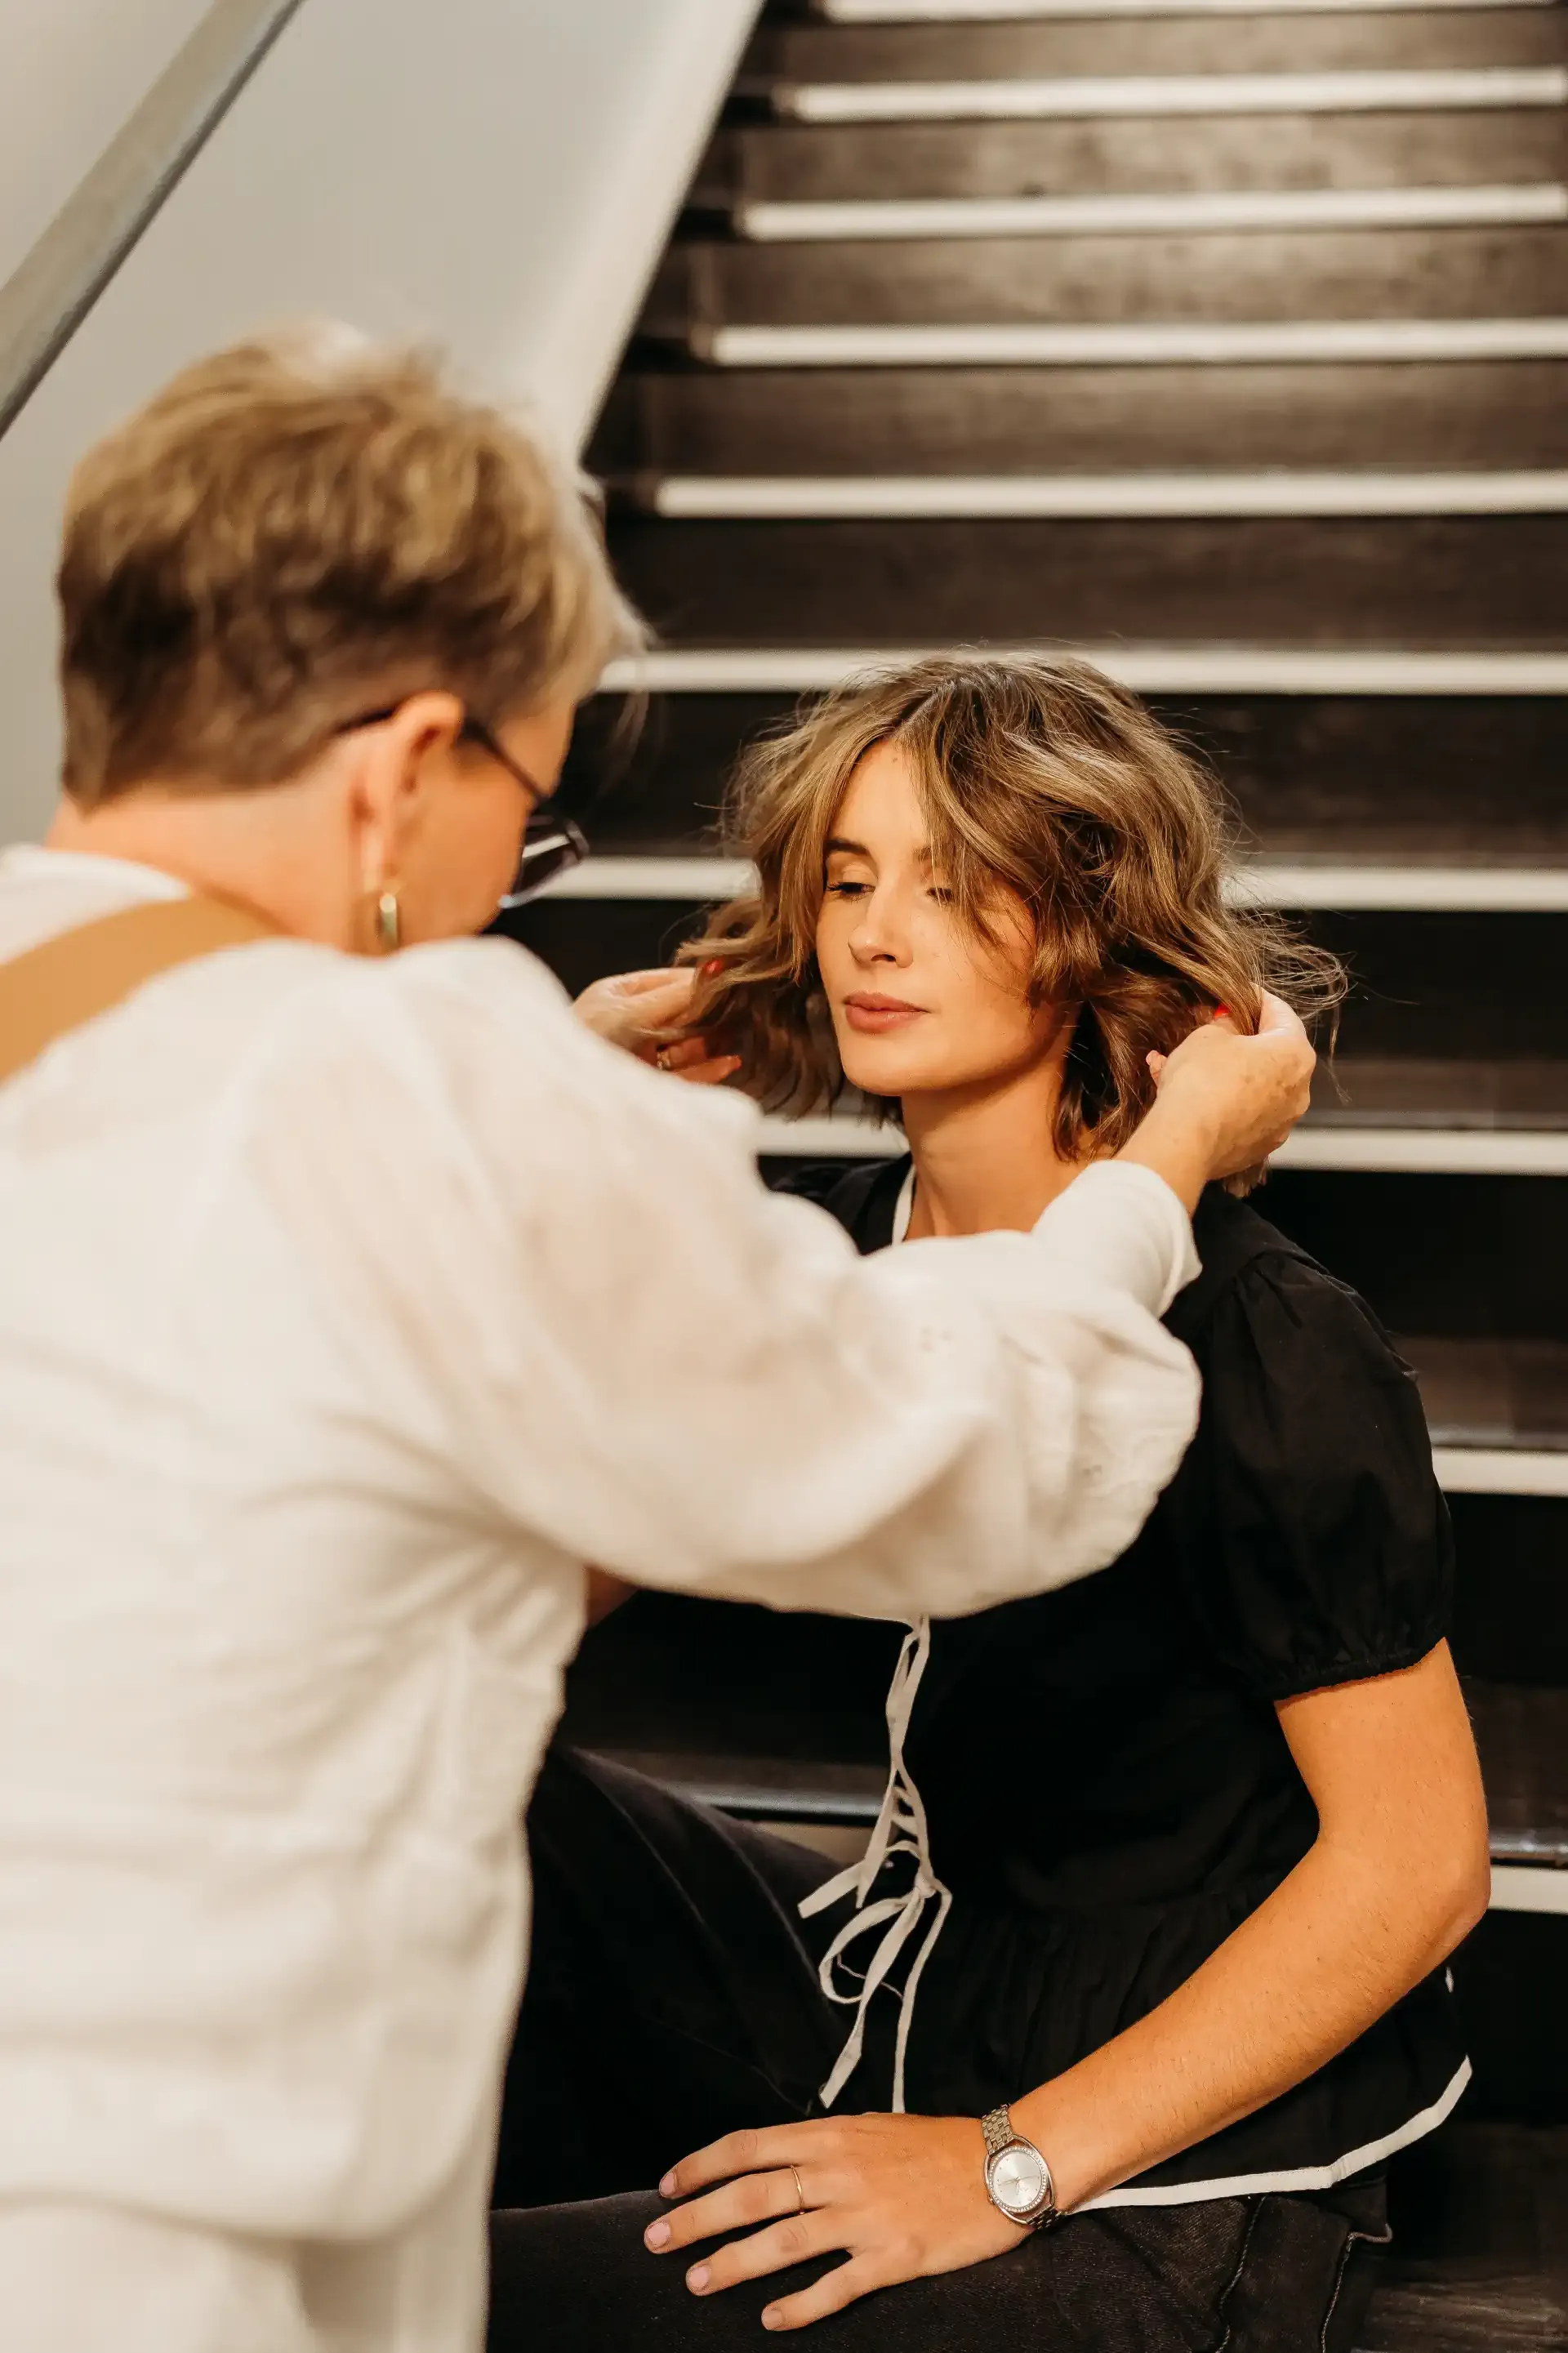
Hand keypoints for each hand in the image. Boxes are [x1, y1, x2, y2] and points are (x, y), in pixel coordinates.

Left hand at [572, 967, 739, 1086]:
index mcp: (618, 996)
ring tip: (735, 1037)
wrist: (556, 1096)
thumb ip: (673, 996)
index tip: (728, 981)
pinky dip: (707, 1069)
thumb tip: (715, 970)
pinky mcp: (649, 1085)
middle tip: (738, 1011)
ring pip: (684, 1045)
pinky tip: (727, 1063)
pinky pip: (685, 1075)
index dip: (697, 981)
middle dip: (706, 1014)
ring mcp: (640, 1056)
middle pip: (679, 1014)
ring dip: (708, 1042)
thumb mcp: (628, 1012)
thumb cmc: (583, 1043)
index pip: (667, 981)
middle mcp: (630, 1024)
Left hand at [643, 2113, 1023, 2331]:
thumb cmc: (936, 2147)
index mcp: (832, 2135)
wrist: (1002, 2166)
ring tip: (696, 2282)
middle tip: (655, 2241)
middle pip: (751, 2195)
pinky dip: (799, 2305)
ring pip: (782, 2241)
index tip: (666, 2187)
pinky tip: (771, 2320)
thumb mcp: (872, 2129)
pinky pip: (836, 2287)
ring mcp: (865, 2216)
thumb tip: (774, 2161)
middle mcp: (839, 2172)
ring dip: (732, 2264)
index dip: (701, 2167)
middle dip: (696, 2219)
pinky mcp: (893, 2257)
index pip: (748, 2147)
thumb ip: (823, 2145)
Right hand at [1152, 992, 1313, 1176]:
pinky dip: (1223, 1101)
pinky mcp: (1261, 1145)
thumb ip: (1226, 1023)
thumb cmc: (1202, 1079)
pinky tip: (1190, 1094)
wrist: (1186, 1141)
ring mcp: (1282, 1121)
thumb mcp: (1209, 1035)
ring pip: (1254, 1086)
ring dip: (1227, 1073)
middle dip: (1241, 1041)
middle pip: (1272, 1054)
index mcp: (1294, 1053)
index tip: (1241, 992)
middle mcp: (1299, 1089)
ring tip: (1187, 1065)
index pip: (1281, 1013)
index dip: (1257, 998)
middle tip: (1215, 1030)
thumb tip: (1230, 1022)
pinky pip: (1243, 1112)